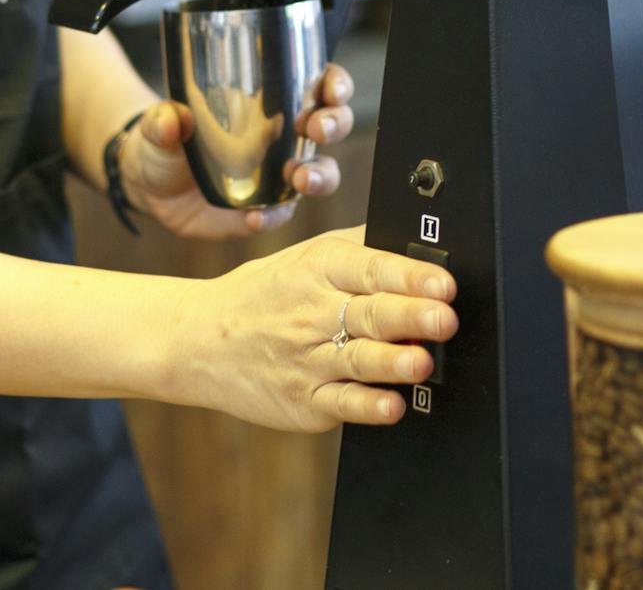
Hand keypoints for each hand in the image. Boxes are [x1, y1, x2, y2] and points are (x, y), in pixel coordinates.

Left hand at [123, 62, 356, 238]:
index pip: (316, 84)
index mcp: (268, 100)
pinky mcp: (265, 209)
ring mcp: (278, 174)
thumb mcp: (159, 123)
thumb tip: (172, 120)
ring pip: (322, 171)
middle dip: (334, 123)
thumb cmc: (165, 139)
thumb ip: (163, 119)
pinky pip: (283, 213)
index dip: (333, 84)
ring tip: (300, 178)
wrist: (151, 184)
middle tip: (315, 129)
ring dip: (320, 174)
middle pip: (331, 124)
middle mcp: (283, 136)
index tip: (329, 90)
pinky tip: (255, 218)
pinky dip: (274, 216)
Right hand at [163, 225, 456, 432]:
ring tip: (422, 361)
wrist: (198, 340)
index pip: (370, 268)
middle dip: (410, 316)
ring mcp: (307, 359)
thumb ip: (361, 247)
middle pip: (370, 314)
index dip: (409, 276)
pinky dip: (367, 406)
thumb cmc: (266, 296)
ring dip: (393, 362)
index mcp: (319, 269)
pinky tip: (391, 406)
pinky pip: (340, 403)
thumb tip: (419, 236)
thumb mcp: (305, 257)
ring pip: (358, 360)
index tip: (443, 284)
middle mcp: (313, 312)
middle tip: (444, 319)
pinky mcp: (303, 400)